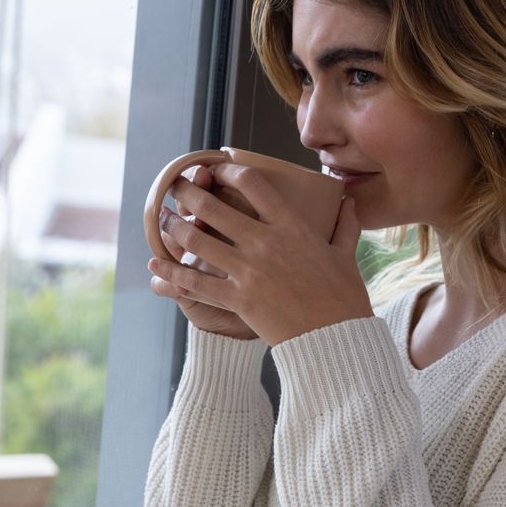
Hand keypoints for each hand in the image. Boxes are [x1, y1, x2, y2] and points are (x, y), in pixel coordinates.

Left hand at [148, 161, 373, 345]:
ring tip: (161, 218)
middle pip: (213, 208)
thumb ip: (345, 226)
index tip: (216, 168)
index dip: (228, 171)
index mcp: (292, 227)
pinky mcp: (239, 299)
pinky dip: (172, 272)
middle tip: (174, 187)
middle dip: (187, 193)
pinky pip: (197, 282)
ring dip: (173, 226)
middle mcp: (266, 243)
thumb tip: (349, 202)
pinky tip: (156, 263)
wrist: (336, 338)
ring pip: (198, 241)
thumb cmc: (344, 298)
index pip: (253, 184)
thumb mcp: (345, 256)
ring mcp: (249, 271)